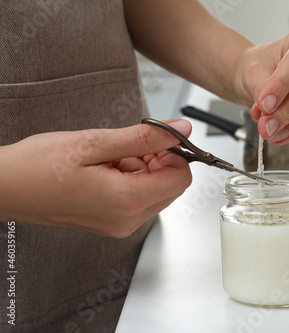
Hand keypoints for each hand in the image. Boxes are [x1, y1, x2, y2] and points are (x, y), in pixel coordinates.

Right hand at [0, 120, 192, 237]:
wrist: (6, 188)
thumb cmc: (38, 166)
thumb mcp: (95, 142)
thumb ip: (144, 137)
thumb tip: (180, 130)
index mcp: (127, 201)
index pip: (180, 178)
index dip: (175, 153)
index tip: (157, 138)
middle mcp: (128, 220)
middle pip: (171, 186)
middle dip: (158, 161)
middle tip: (129, 145)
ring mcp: (120, 224)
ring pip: (156, 191)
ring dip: (143, 168)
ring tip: (110, 157)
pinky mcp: (112, 223)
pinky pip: (138, 199)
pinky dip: (131, 179)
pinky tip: (106, 169)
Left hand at [235, 24, 288, 143]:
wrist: (261, 78)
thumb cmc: (261, 68)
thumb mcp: (255, 73)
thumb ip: (262, 93)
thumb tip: (269, 120)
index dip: (281, 87)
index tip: (264, 106)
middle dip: (288, 112)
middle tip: (266, 126)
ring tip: (275, 135)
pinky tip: (285, 135)